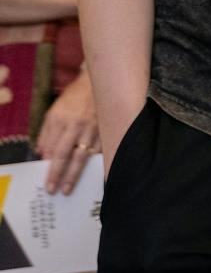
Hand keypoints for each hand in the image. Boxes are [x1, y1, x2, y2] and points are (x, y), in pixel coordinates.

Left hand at [35, 69, 98, 194]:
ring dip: (76, 174)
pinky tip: (91, 174)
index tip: (48, 183)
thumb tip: (42, 154)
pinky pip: (100, 149)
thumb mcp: (54, 112)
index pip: (54, 150)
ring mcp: (95, 127)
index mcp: (62, 120)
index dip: (51, 168)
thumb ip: (46, 132)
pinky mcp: (107, 127)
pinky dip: (95, 163)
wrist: (98, 81)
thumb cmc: (74, 98)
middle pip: (68, 155)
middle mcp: (78, 125)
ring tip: (69, 188)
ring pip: (85, 155)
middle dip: (61, 175)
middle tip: (55, 191)